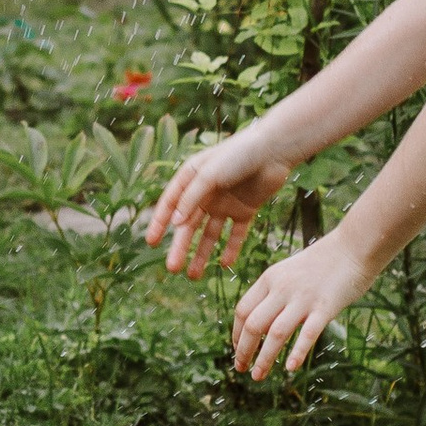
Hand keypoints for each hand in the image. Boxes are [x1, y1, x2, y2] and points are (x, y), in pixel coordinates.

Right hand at [144, 129, 288, 277]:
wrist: (274, 150)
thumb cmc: (239, 154)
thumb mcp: (209, 174)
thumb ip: (191, 199)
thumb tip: (175, 224)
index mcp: (191, 178)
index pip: (170, 204)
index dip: (159, 222)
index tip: (151, 242)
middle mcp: (205, 192)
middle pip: (189, 224)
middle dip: (181, 246)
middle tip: (172, 268)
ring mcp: (225, 203)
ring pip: (210, 234)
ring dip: (202, 253)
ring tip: (194, 275)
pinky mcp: (245, 209)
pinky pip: (235, 234)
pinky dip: (231, 248)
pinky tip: (225, 263)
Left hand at [231, 232, 365, 380]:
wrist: (353, 247)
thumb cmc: (322, 263)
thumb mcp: (289, 272)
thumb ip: (275, 293)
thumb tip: (261, 324)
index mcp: (270, 279)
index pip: (242, 310)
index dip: (236, 334)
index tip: (237, 350)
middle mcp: (282, 289)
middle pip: (253, 324)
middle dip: (244, 351)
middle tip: (241, 369)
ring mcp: (303, 299)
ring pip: (275, 334)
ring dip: (264, 358)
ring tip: (258, 376)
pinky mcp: (325, 308)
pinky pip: (307, 334)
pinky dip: (297, 353)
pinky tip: (289, 369)